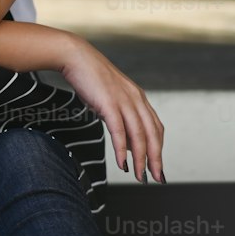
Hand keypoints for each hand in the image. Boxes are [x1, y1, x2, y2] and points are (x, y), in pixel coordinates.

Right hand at [59, 35, 165, 181]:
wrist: (75, 56)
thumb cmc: (90, 78)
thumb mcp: (110, 97)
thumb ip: (120, 115)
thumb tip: (124, 140)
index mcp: (139, 98)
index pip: (156, 128)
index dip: (159, 149)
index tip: (157, 167)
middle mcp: (136, 99)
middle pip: (153, 135)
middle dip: (155, 159)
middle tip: (156, 178)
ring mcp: (123, 101)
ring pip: (139, 136)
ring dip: (140, 159)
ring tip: (139, 176)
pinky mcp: (109, 103)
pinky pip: (119, 131)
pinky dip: (122, 149)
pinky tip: (122, 163)